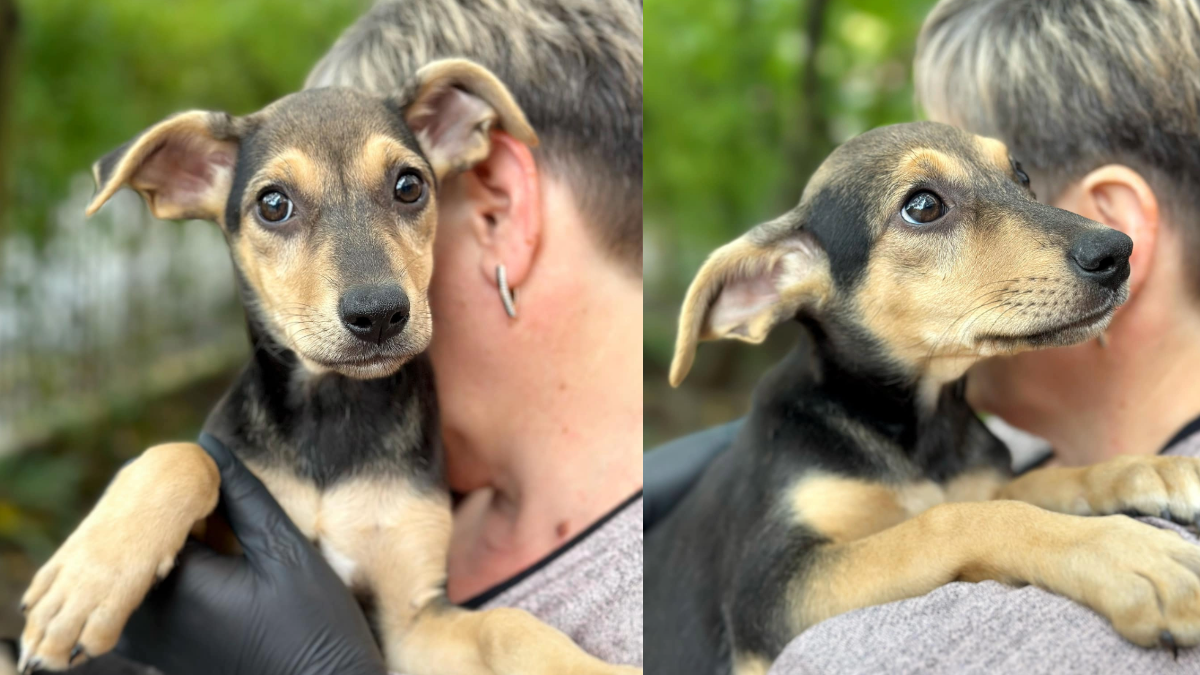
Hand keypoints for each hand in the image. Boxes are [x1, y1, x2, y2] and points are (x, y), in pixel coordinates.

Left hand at [114, 436, 386, 674]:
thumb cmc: (313, 623)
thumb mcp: (284, 551)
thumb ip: (243, 497)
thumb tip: (208, 446)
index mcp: (178, 585)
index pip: (155, 514)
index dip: (178, 482)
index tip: (199, 460)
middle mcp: (150, 616)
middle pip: (139, 541)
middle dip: (167, 510)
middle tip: (205, 483)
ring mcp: (150, 639)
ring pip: (142, 568)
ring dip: (168, 540)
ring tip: (212, 520)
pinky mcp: (161, 651)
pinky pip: (148, 595)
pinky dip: (169, 569)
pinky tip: (209, 554)